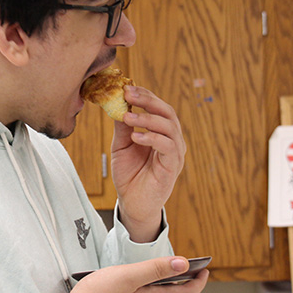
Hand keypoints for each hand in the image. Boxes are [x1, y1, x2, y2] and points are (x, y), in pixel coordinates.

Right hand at [62, 257, 207, 292]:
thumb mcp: (129, 276)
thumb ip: (155, 269)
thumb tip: (183, 263)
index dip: (198, 282)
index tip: (205, 270)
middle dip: (183, 281)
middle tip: (190, 268)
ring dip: (165, 285)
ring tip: (166, 271)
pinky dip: (148, 289)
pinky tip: (138, 282)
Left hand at [111, 86, 185, 241]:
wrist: (132, 204)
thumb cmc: (129, 175)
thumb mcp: (121, 145)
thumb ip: (123, 126)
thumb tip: (117, 103)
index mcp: (161, 132)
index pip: (158, 107)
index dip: (145, 95)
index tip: (127, 88)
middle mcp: (172, 140)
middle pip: (167, 112)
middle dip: (148, 100)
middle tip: (129, 94)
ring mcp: (174, 154)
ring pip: (169, 127)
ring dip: (147, 119)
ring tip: (128, 116)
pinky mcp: (172, 167)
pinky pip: (168, 147)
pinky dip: (152, 138)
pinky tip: (136, 137)